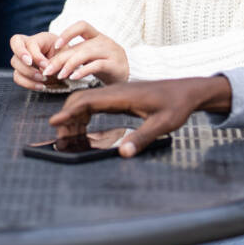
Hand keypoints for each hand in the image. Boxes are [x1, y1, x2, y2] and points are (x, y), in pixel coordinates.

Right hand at [8, 31, 62, 89]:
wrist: (66, 68)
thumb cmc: (67, 58)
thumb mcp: (66, 56)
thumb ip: (57, 60)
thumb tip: (46, 69)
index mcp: (41, 38)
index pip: (30, 42)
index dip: (35, 55)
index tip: (46, 66)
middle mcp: (28, 45)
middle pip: (15, 44)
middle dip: (22, 57)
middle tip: (33, 67)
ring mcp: (23, 57)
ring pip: (14, 62)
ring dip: (28, 73)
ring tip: (43, 79)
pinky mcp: (21, 70)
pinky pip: (17, 77)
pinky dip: (28, 83)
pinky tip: (41, 86)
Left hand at [39, 20, 128, 85]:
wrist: (131, 75)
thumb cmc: (106, 66)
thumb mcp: (91, 58)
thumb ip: (75, 56)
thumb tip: (50, 63)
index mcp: (97, 36)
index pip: (82, 25)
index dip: (68, 32)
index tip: (55, 45)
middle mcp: (104, 41)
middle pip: (79, 47)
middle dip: (60, 59)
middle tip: (47, 70)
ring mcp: (111, 52)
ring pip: (86, 54)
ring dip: (69, 65)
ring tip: (59, 75)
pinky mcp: (115, 65)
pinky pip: (96, 65)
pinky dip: (83, 71)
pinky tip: (73, 77)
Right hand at [48, 76, 232, 157]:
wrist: (187, 90)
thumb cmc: (177, 105)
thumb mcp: (163, 124)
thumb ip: (142, 138)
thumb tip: (124, 154)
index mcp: (123, 95)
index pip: (88, 101)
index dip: (69, 112)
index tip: (55, 122)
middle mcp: (116, 91)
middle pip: (81, 99)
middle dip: (67, 116)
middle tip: (60, 136)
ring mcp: (117, 93)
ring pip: (86, 100)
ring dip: (74, 116)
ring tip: (68, 135)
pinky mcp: (120, 97)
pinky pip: (95, 103)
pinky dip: (83, 114)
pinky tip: (82, 126)